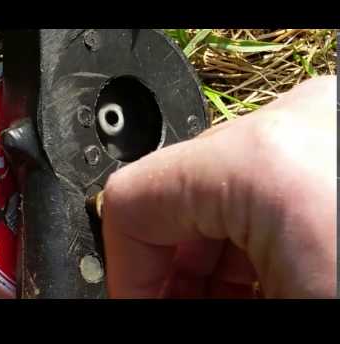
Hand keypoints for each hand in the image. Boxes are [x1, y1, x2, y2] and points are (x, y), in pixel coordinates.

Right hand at [102, 76, 335, 297]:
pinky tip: (255, 279)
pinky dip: (243, 236)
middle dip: (168, 265)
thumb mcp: (272, 317)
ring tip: (221, 298)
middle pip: (174, 193)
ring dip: (204, 255)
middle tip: (177, 304)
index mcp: (261, 164)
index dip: (125, 270)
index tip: (137, 301)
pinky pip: (258, 184)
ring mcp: (319, 128)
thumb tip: (143, 295)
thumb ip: (178, 296)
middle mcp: (293, 126)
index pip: (132, 201)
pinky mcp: (331, 144)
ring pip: (215, 187)